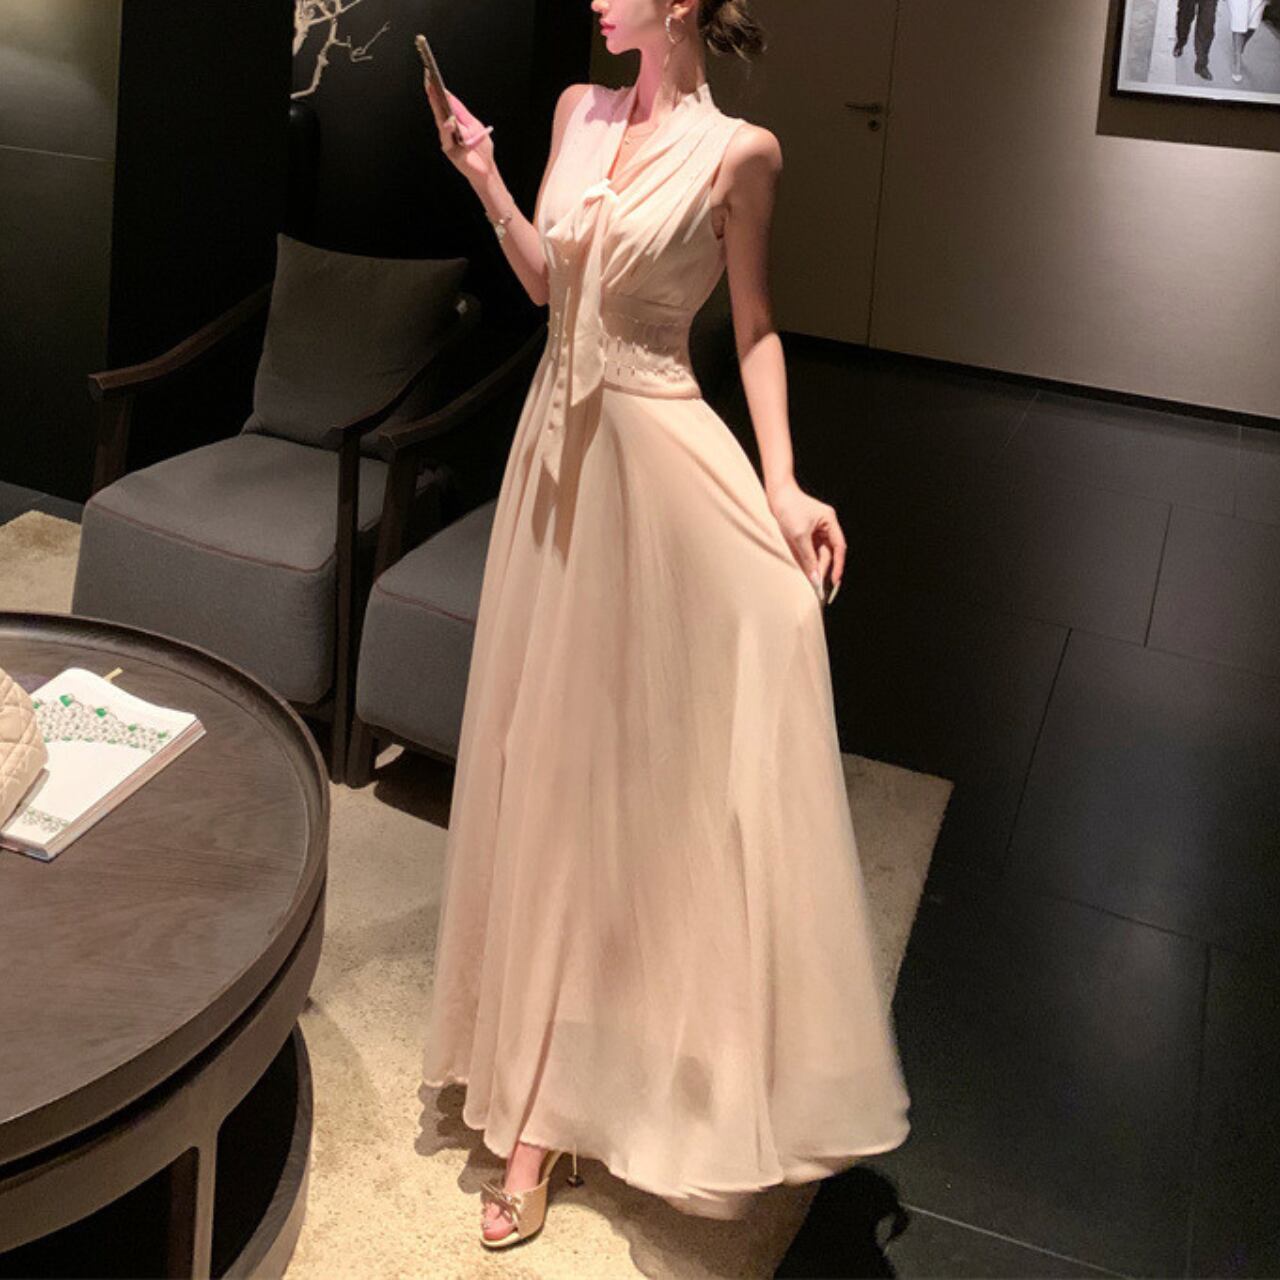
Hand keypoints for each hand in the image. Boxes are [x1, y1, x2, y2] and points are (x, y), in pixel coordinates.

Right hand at [430, 82, 496, 184]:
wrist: (486, 170)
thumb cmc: (480, 149)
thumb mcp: (474, 125)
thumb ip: (461, 113)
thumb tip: (449, 97)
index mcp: (454, 122)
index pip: (445, 104)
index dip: (439, 91)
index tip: (432, 78)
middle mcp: (448, 131)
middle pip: (439, 111)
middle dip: (434, 97)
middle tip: (428, 82)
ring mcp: (448, 142)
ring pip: (442, 125)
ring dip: (439, 111)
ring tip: (435, 96)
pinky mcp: (452, 153)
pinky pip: (450, 140)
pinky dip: (449, 131)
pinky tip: (449, 121)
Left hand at [767, 479, 845, 603]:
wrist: (775, 494)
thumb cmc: (788, 509)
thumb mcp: (798, 536)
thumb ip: (808, 558)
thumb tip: (815, 578)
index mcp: (830, 521)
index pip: (839, 547)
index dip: (838, 565)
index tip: (834, 581)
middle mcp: (826, 525)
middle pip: (828, 552)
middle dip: (823, 567)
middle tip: (817, 585)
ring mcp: (817, 528)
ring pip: (819, 552)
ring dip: (814, 565)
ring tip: (810, 580)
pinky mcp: (806, 531)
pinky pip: (810, 549)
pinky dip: (807, 559)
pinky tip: (805, 570)